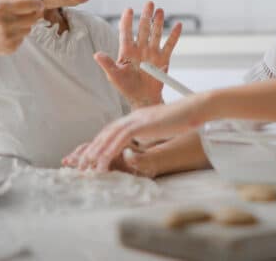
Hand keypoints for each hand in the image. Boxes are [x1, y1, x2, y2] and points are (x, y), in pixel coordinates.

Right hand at [0, 0, 43, 57]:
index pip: (30, 4)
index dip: (38, 3)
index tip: (40, 2)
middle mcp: (5, 23)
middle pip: (34, 17)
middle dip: (34, 13)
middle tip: (28, 12)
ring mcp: (8, 37)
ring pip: (29, 28)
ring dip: (25, 25)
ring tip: (11, 23)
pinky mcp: (11, 47)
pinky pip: (23, 38)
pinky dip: (18, 35)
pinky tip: (6, 33)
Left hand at [62, 94, 208, 171]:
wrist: (194, 108)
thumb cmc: (183, 119)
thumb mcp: (162, 127)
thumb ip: (150, 132)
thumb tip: (145, 141)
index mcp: (136, 118)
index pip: (112, 131)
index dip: (100, 144)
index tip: (91, 158)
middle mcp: (133, 117)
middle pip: (106, 133)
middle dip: (92, 149)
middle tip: (81, 165)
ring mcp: (137, 119)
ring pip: (109, 136)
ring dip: (96, 152)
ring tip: (87, 167)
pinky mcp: (142, 123)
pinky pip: (120, 138)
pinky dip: (110, 150)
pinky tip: (103, 161)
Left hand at [94, 1, 181, 106]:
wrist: (143, 98)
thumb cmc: (127, 87)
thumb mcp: (114, 76)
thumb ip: (107, 64)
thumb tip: (96, 54)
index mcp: (127, 51)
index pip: (126, 32)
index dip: (127, 20)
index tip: (128, 9)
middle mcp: (140, 49)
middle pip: (143, 29)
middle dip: (146, 16)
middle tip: (149, 3)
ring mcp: (152, 53)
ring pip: (155, 33)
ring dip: (158, 22)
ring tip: (160, 11)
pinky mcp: (163, 59)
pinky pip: (169, 45)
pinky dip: (174, 35)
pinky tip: (177, 25)